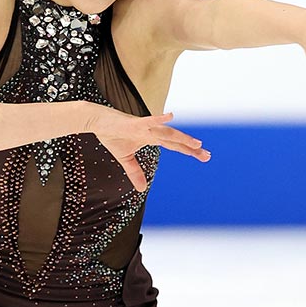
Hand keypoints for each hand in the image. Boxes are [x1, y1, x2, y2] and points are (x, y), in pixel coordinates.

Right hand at [89, 105, 209, 192]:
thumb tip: (142, 190)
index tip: (204, 157)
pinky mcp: (133, 123)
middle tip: (207, 155)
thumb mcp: (125, 159)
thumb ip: (135, 173)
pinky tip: (170, 116)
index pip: (174, 146)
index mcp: (152, 138)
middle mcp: (152, 131)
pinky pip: (148, 121)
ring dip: (181, 138)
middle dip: (191, 148)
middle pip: (175, 140)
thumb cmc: (112, 136)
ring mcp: (144, 126)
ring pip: (166, 133)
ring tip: (196, 144)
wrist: (98, 121)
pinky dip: (159, 119)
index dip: (189, 151)